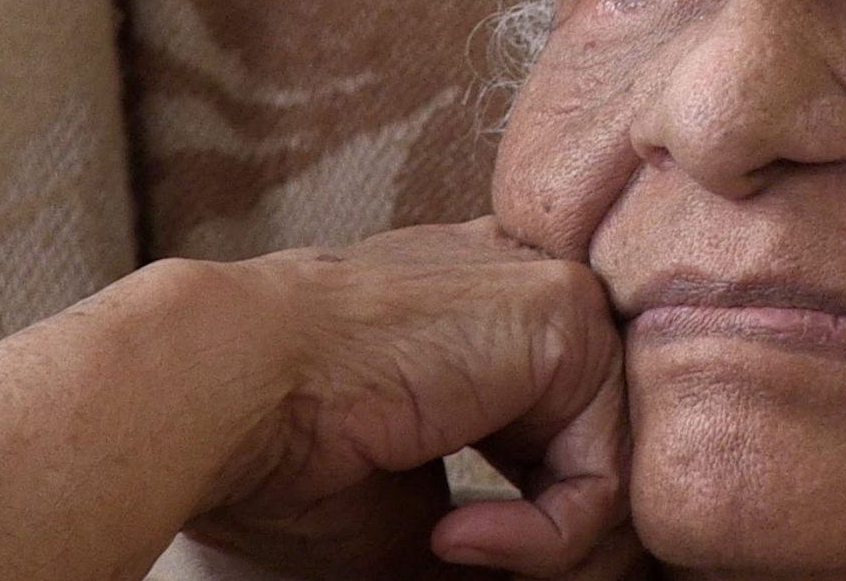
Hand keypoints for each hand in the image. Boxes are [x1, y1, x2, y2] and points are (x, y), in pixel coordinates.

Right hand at [189, 217, 639, 580]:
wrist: (228, 392)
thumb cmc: (291, 456)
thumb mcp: (421, 516)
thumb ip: (510, 537)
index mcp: (483, 319)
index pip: (566, 432)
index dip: (541, 519)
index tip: (459, 552)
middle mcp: (522, 292)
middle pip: (606, 449)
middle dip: (562, 547)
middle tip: (475, 568)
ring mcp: (550, 294)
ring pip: (617, 469)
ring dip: (548, 552)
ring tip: (453, 554)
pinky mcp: (562, 312)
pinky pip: (605, 472)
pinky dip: (543, 538)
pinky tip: (453, 534)